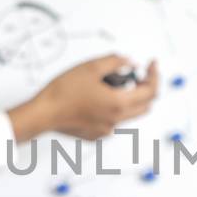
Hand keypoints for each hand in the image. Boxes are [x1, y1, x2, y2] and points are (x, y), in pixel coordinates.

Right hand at [10, 55, 159, 141]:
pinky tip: (95, 99)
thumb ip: (115, 61)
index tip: (151, 64)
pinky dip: (112, 109)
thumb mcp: (91, 67)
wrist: (43, 113)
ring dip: (128, 99)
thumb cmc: (63, 91)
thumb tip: (129, 62)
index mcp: (119, 104)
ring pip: (129, 114)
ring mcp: (107, 131)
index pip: (151, 91)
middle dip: (144, 88)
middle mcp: (116, 121)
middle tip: (134, 74)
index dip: (154, 75)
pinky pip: (113, 122)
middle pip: (145, 105)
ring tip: (110, 84)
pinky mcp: (96, 135)